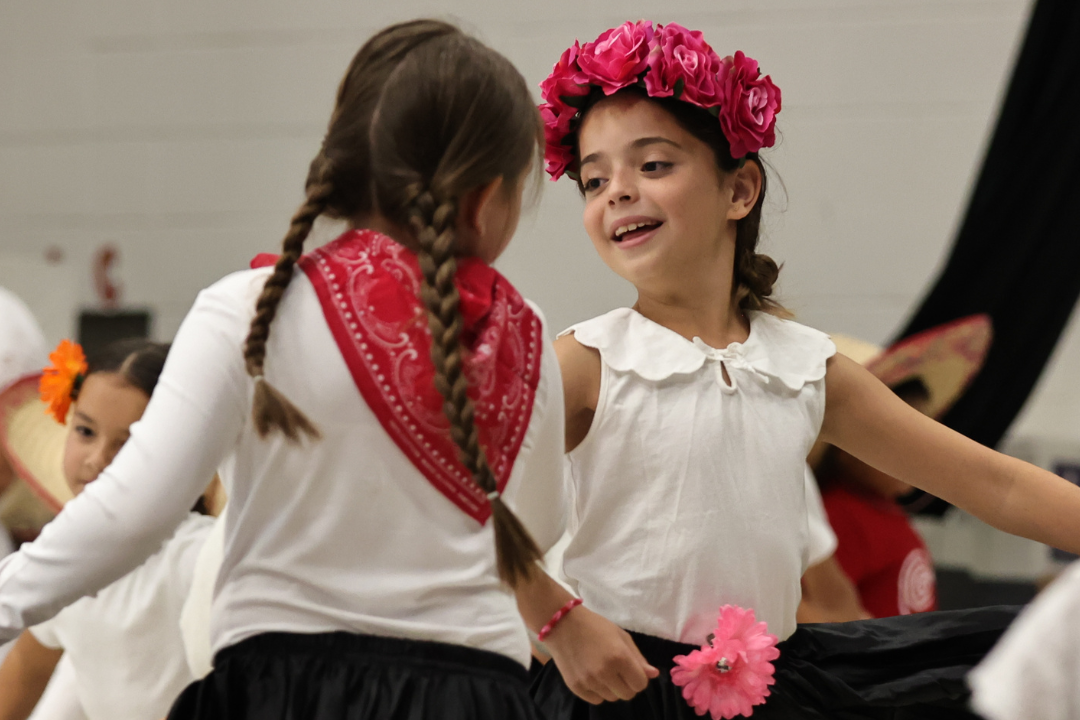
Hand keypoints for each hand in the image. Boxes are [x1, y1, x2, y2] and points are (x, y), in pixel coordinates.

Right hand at [542, 605, 659, 704]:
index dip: (639, 677)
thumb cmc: (595, 626)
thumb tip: (654, 675)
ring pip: (612, 698)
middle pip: (628, 695)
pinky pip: (596, 700)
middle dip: (627, 684)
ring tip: (603, 671)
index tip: (631, 669)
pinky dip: (598, 692)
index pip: (640, 684)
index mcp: (619, 657)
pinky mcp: (576, 687)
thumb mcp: (621, 636)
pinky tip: (592, 676)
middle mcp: (605, 673)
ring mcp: (589, 682)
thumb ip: (638, 658)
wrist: (562, 624)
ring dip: (612, 688)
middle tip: (618, 670)